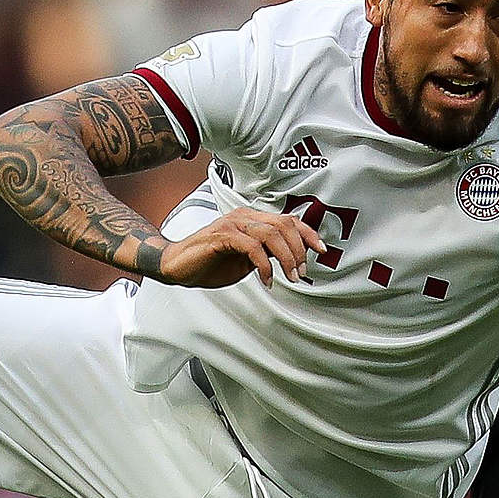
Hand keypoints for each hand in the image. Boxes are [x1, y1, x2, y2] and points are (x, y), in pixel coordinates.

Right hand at [157, 207, 325, 287]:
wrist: (177, 266)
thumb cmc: (211, 262)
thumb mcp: (248, 259)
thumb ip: (268, 253)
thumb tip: (293, 256)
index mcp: (252, 219)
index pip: (288, 220)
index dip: (308, 234)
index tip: (321, 250)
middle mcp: (244, 217)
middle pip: (284, 225)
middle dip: (299, 250)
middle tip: (301, 272)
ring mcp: (233, 224)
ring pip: (271, 234)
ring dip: (286, 258)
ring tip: (290, 276)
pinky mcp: (222, 235)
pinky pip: (253, 248)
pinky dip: (264, 266)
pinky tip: (267, 280)